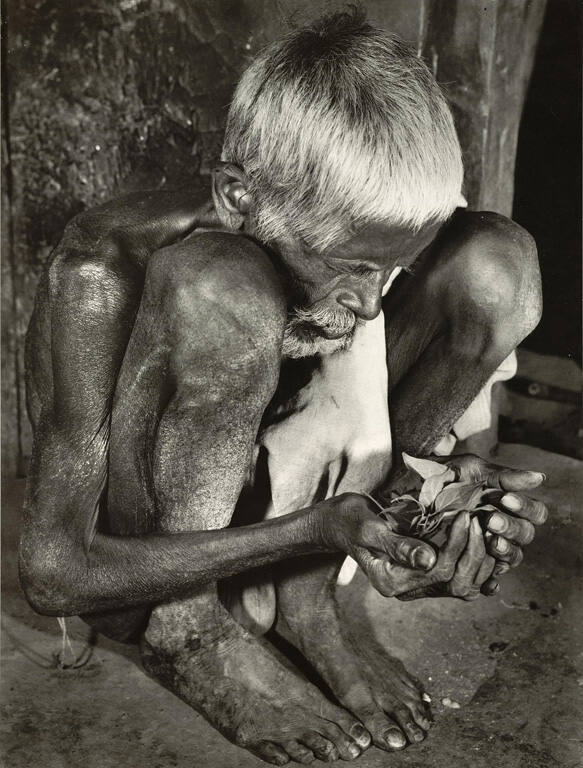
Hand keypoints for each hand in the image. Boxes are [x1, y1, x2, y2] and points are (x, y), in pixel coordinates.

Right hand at [315, 494, 491, 599]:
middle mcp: (406, 590)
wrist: (340, 522)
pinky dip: (473, 561)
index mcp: (391, 583)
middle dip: (473, 551)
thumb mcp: (370, 528)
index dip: (456, 544)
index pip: (437, 570)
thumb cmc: (350, 519)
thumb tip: (429, 559)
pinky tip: (481, 541)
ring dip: (478, 559)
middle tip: (480, 520)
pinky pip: (457, 577)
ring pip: (461, 584)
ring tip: (485, 530)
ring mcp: (416, 585)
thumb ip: (398, 545)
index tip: (465, 515)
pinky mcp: (423, 574)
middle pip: (454, 581)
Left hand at [443, 454, 547, 592]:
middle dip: (511, 528)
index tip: (505, 499)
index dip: (525, 508)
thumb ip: (502, 476)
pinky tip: (486, 580)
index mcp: (508, 504)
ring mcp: (487, 547)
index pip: (535, 513)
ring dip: (503, 551)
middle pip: (525, 536)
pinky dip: (489, 581)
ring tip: (488, 540)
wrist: (405, 489)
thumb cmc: (440, 476)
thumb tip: (539, 478)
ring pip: (511, 558)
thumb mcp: (468, 470)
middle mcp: (502, 527)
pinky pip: (486, 581)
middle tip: (490, 519)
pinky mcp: (467, 565)